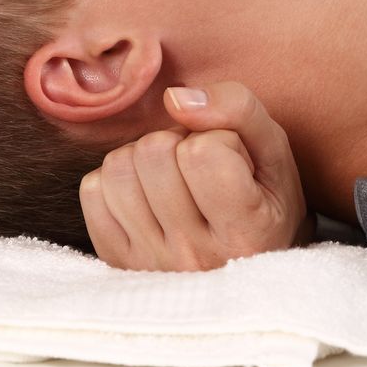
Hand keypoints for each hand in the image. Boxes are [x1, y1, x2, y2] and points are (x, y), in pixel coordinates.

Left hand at [79, 81, 312, 271]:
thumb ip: (238, 109)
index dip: (218, 137)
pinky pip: (92, 192)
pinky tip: (145, 194)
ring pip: (118, 168)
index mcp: (246, 233)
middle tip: (198, 166)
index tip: (234, 161)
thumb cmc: (265, 197)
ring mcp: (151, 262)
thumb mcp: (274, 150)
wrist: (247, 268)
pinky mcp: (118, 261)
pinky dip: (115, 181)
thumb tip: (175, 98)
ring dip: (142, 159)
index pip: (203, 151)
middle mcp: (195, 256)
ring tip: (171, 178)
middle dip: (176, 142)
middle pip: (153, 152)